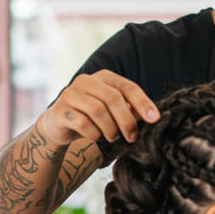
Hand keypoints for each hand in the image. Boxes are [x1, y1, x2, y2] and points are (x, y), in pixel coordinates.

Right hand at [38, 70, 159, 144]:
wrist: (59, 125)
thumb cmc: (92, 117)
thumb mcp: (113, 111)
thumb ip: (130, 109)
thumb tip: (152, 116)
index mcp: (103, 76)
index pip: (127, 86)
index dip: (143, 103)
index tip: (155, 119)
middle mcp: (85, 81)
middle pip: (112, 98)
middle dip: (126, 120)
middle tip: (132, 137)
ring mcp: (70, 94)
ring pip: (97, 110)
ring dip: (110, 128)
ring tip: (113, 137)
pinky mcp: (60, 110)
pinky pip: (82, 123)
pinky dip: (94, 134)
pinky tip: (96, 137)